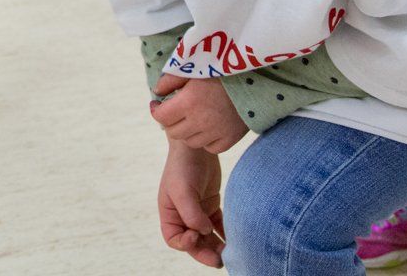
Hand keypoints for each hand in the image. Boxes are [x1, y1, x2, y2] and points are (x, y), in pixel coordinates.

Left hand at [151, 75, 248, 152]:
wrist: (257, 79)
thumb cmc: (222, 70)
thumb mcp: (194, 69)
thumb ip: (170, 79)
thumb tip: (157, 92)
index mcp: (189, 101)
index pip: (161, 117)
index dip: (156, 110)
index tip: (158, 104)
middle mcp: (201, 120)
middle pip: (173, 132)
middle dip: (170, 121)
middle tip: (175, 111)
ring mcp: (217, 132)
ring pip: (190, 142)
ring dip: (187, 131)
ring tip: (192, 118)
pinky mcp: (231, 138)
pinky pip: (210, 148)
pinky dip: (206, 140)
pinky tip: (208, 127)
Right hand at [159, 142, 224, 267]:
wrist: (196, 145)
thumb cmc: (183, 166)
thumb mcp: (182, 190)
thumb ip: (191, 213)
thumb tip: (204, 233)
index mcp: (169, 213)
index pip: (174, 239)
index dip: (185, 244)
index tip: (195, 236)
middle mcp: (182, 215)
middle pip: (193, 242)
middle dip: (205, 252)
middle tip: (219, 261)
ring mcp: (198, 211)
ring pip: (207, 237)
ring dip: (217, 247)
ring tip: (230, 255)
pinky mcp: (211, 206)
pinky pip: (219, 226)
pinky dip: (227, 234)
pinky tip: (237, 240)